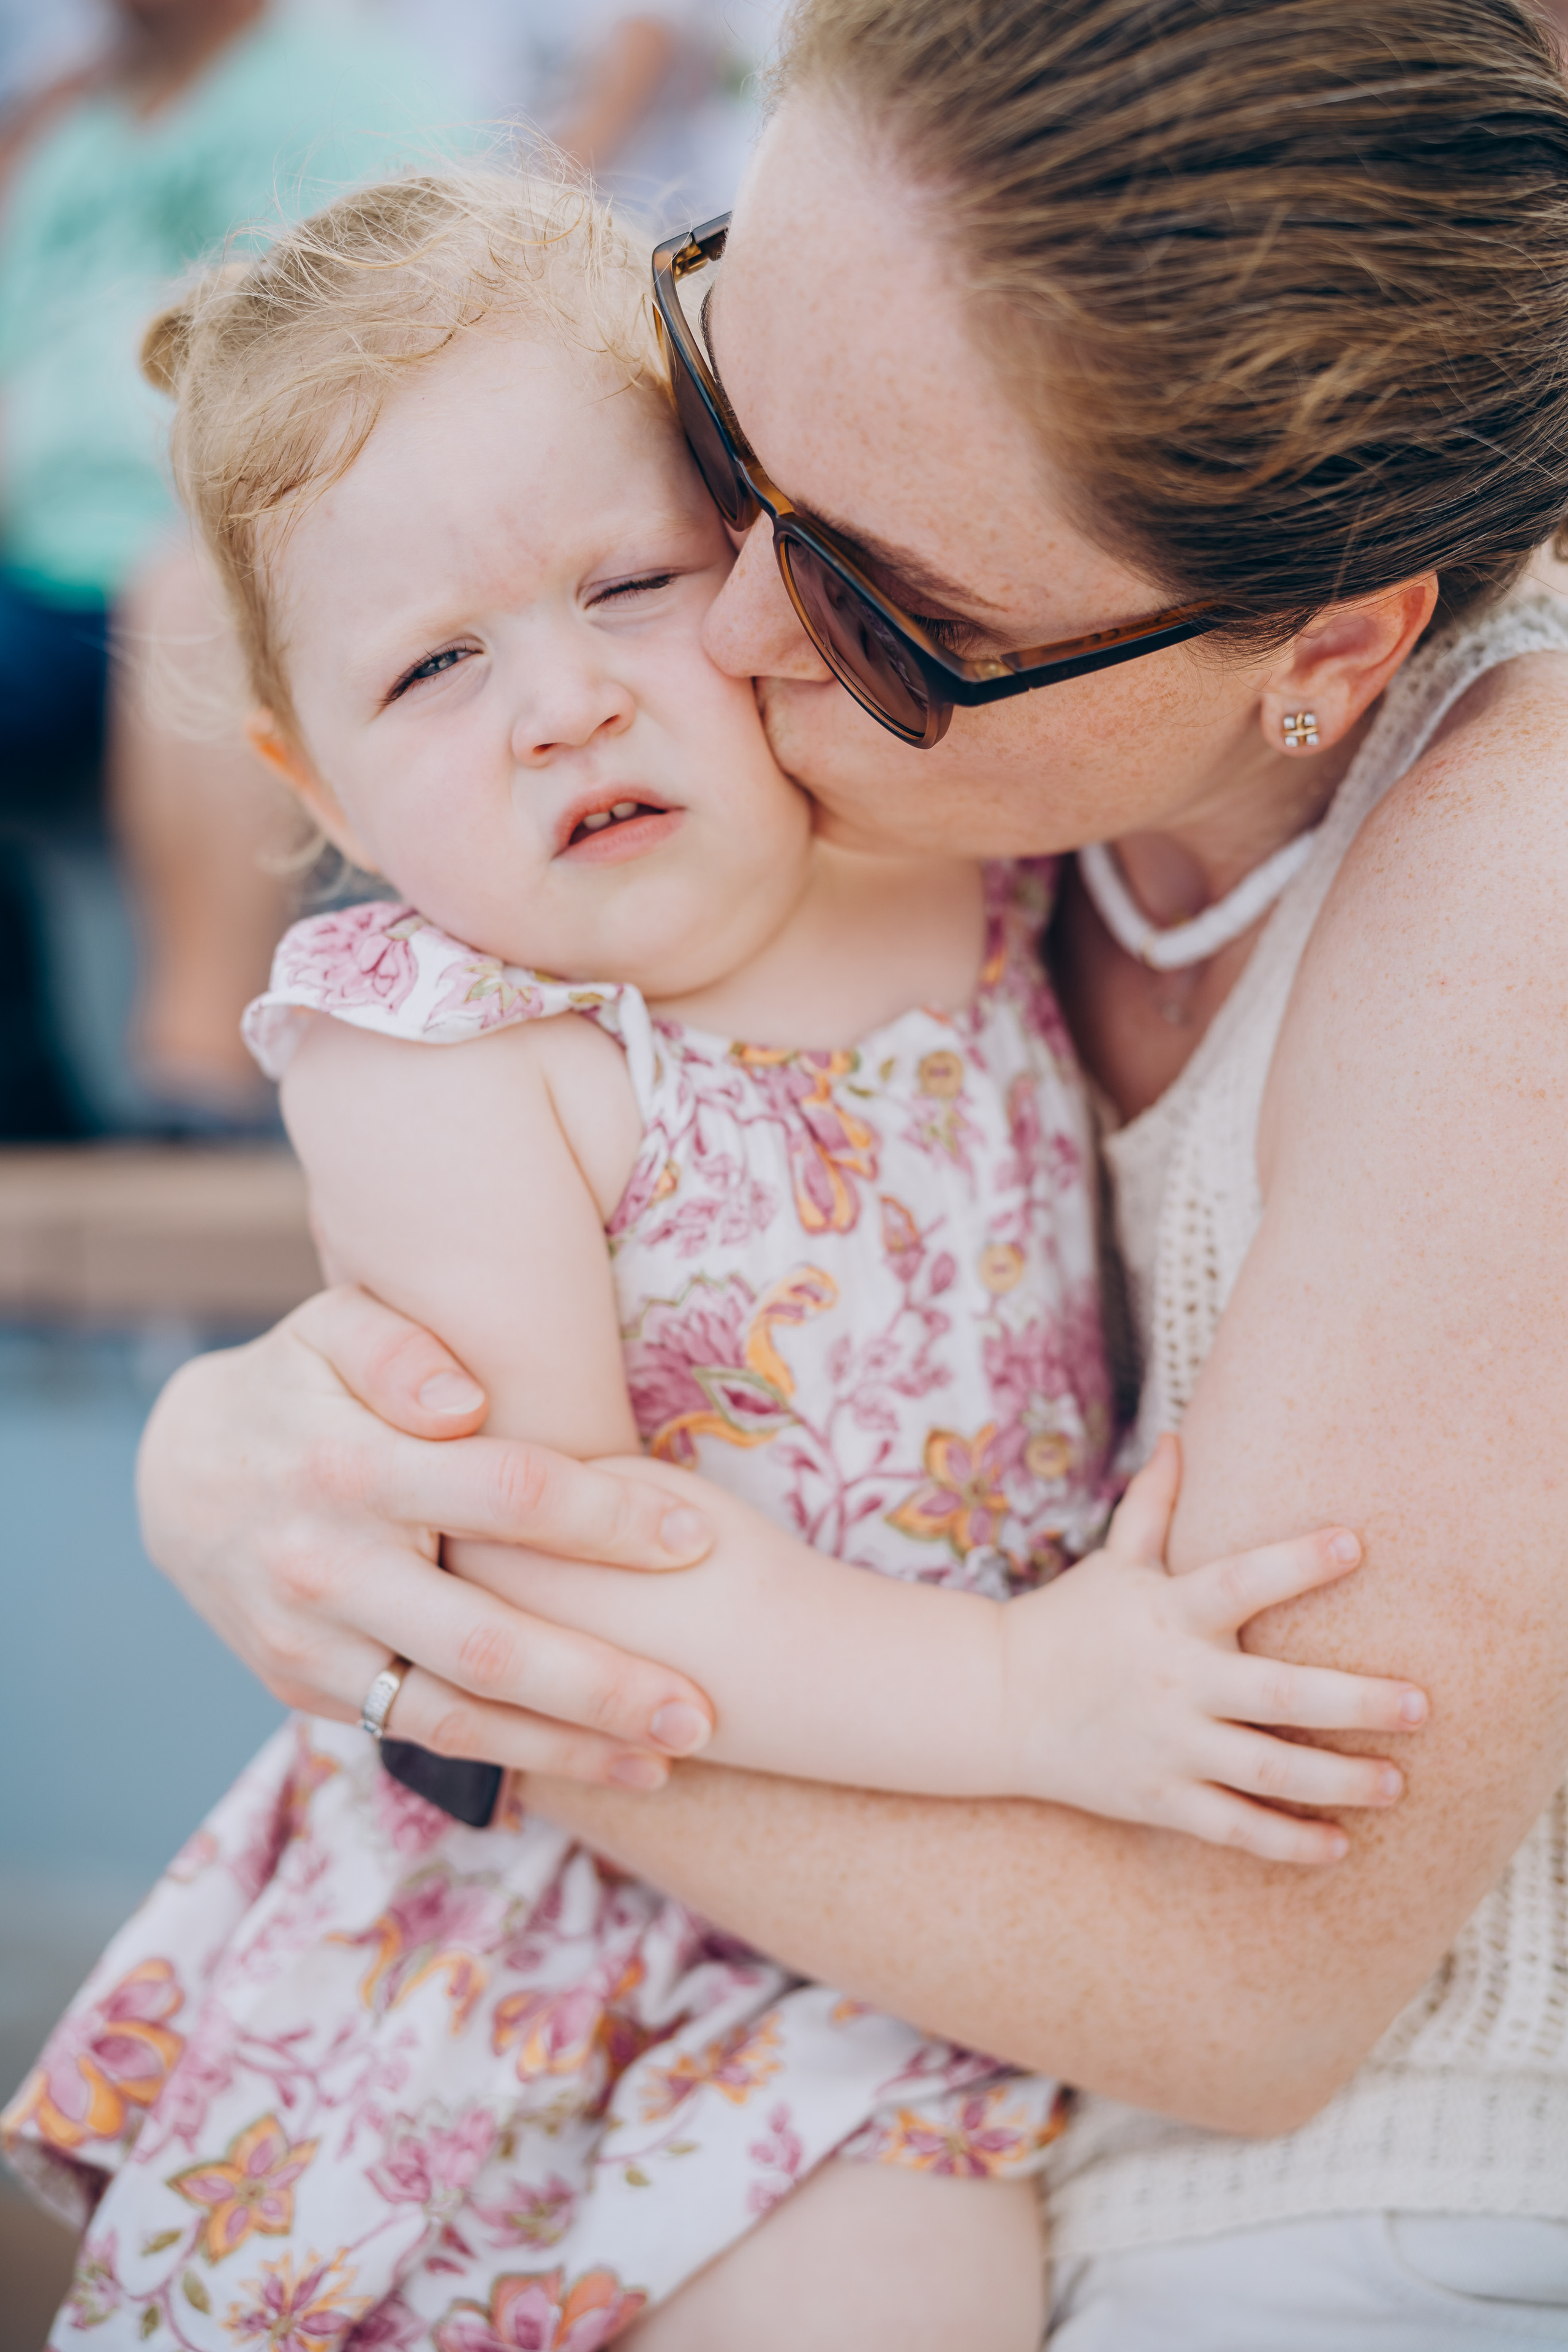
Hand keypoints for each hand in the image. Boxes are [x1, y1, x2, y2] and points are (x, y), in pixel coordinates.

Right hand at [137, 1286, 717, 1786]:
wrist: (176, 1474)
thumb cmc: (294, 1385)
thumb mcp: (330, 1328)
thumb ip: (400, 1347)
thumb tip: (467, 1401)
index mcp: (352, 1468)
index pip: (506, 1497)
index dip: (606, 1523)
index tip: (695, 1541)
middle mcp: (329, 1568)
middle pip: (488, 1643)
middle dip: (601, 1684)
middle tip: (700, 1707)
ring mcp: (310, 1642)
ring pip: (454, 1715)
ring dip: (565, 1746)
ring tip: (665, 1760)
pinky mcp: (302, 1686)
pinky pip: (412, 1730)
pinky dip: (504, 1751)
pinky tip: (587, 1761)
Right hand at [1001, 1436, 1428, 1863]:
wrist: (999, 1701)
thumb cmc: (1072, 1621)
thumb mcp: (1113, 1563)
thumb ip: (1151, 1507)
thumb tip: (1176, 1437)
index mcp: (1170, 1613)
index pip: (1240, 1581)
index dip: (1296, 1562)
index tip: (1355, 1543)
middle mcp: (1176, 1680)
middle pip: (1278, 1694)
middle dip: (1356, 1702)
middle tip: (1423, 1705)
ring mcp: (1169, 1744)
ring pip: (1267, 1771)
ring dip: (1338, 1780)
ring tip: (1397, 1783)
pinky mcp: (1160, 1797)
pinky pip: (1233, 1826)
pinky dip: (1287, 1842)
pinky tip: (1339, 1845)